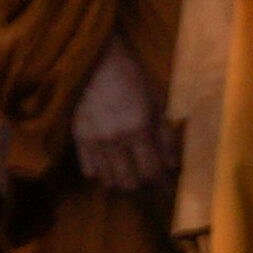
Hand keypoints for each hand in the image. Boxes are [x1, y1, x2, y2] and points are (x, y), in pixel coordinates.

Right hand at [70, 40, 169, 192]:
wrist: (98, 62)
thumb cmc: (134, 78)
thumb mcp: (158, 102)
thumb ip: (166, 135)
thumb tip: (174, 165)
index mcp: (139, 129)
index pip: (152, 171)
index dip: (163, 185)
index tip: (170, 191)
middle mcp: (116, 140)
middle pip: (130, 182)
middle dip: (144, 188)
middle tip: (152, 185)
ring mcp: (95, 142)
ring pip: (109, 180)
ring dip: (123, 183)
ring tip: (133, 178)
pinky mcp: (79, 139)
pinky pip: (89, 171)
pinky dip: (102, 175)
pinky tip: (111, 170)